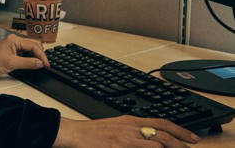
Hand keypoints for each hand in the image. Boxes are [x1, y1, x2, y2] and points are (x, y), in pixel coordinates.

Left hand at [0, 34, 48, 76]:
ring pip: (31, 48)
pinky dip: (31, 58)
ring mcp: (15, 46)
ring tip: (40, 64)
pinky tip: (33, 63)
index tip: (46, 64)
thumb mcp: (11, 63)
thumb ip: (27, 63)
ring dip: (36, 55)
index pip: (33, 45)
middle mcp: (16, 41)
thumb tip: (40, 63)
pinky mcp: (14, 52)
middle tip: (44, 64)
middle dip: (40, 54)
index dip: (41, 55)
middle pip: (34, 44)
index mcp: (15, 40)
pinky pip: (26, 53)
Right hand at [54, 116, 199, 146]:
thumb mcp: (114, 126)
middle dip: (180, 144)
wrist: (71, 134)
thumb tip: (149, 138)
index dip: (180, 131)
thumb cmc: (90, 132)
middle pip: (162, 135)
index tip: (193, 139)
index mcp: (129, 121)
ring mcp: (124, 140)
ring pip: (155, 144)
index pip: (161, 123)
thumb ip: (131, 130)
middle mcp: (129, 129)